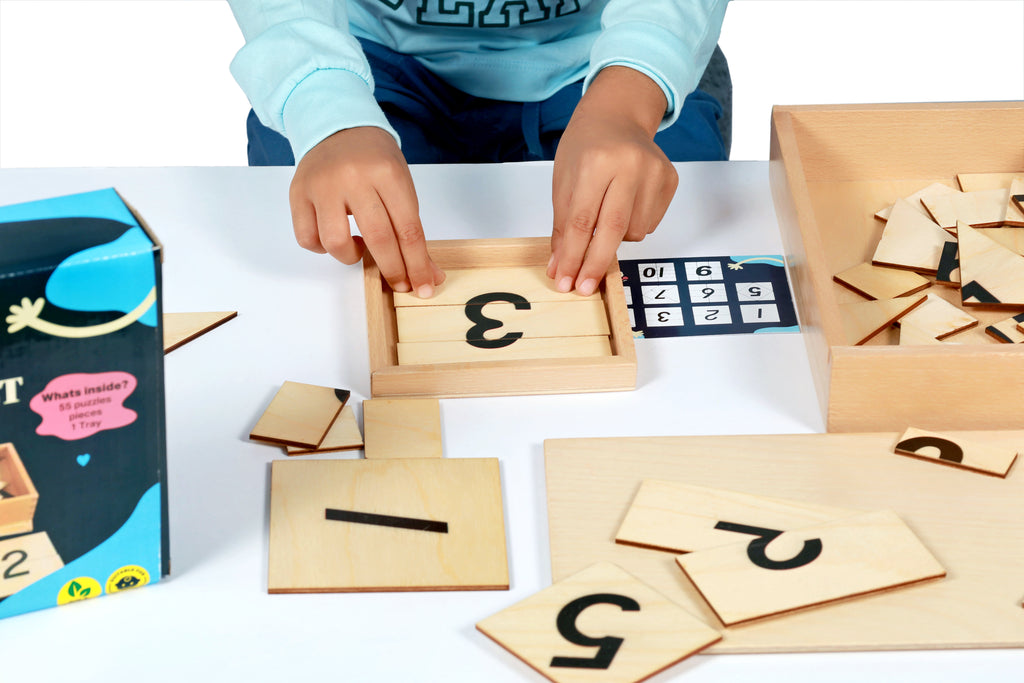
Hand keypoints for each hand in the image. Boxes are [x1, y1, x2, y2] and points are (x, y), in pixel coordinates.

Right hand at [289, 126, 443, 296]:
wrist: (339, 127)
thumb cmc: (374, 160)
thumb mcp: (401, 185)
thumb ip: (411, 228)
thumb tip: (427, 274)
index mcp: (387, 173)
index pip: (408, 229)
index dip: (417, 264)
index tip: (423, 286)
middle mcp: (353, 177)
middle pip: (379, 238)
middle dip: (394, 270)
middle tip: (400, 284)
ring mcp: (322, 185)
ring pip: (335, 242)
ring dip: (352, 258)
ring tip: (360, 250)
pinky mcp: (298, 193)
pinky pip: (307, 237)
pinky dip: (322, 248)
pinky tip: (337, 238)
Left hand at [549, 66, 677, 295]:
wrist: (617, 116)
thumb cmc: (586, 146)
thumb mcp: (564, 180)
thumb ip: (562, 226)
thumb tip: (560, 267)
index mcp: (596, 162)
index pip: (582, 221)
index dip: (572, 256)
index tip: (564, 280)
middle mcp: (630, 165)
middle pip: (612, 230)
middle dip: (595, 264)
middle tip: (583, 287)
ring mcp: (655, 173)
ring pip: (633, 232)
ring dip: (614, 238)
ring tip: (605, 211)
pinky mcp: (670, 180)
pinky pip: (649, 223)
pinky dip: (632, 225)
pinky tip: (624, 203)